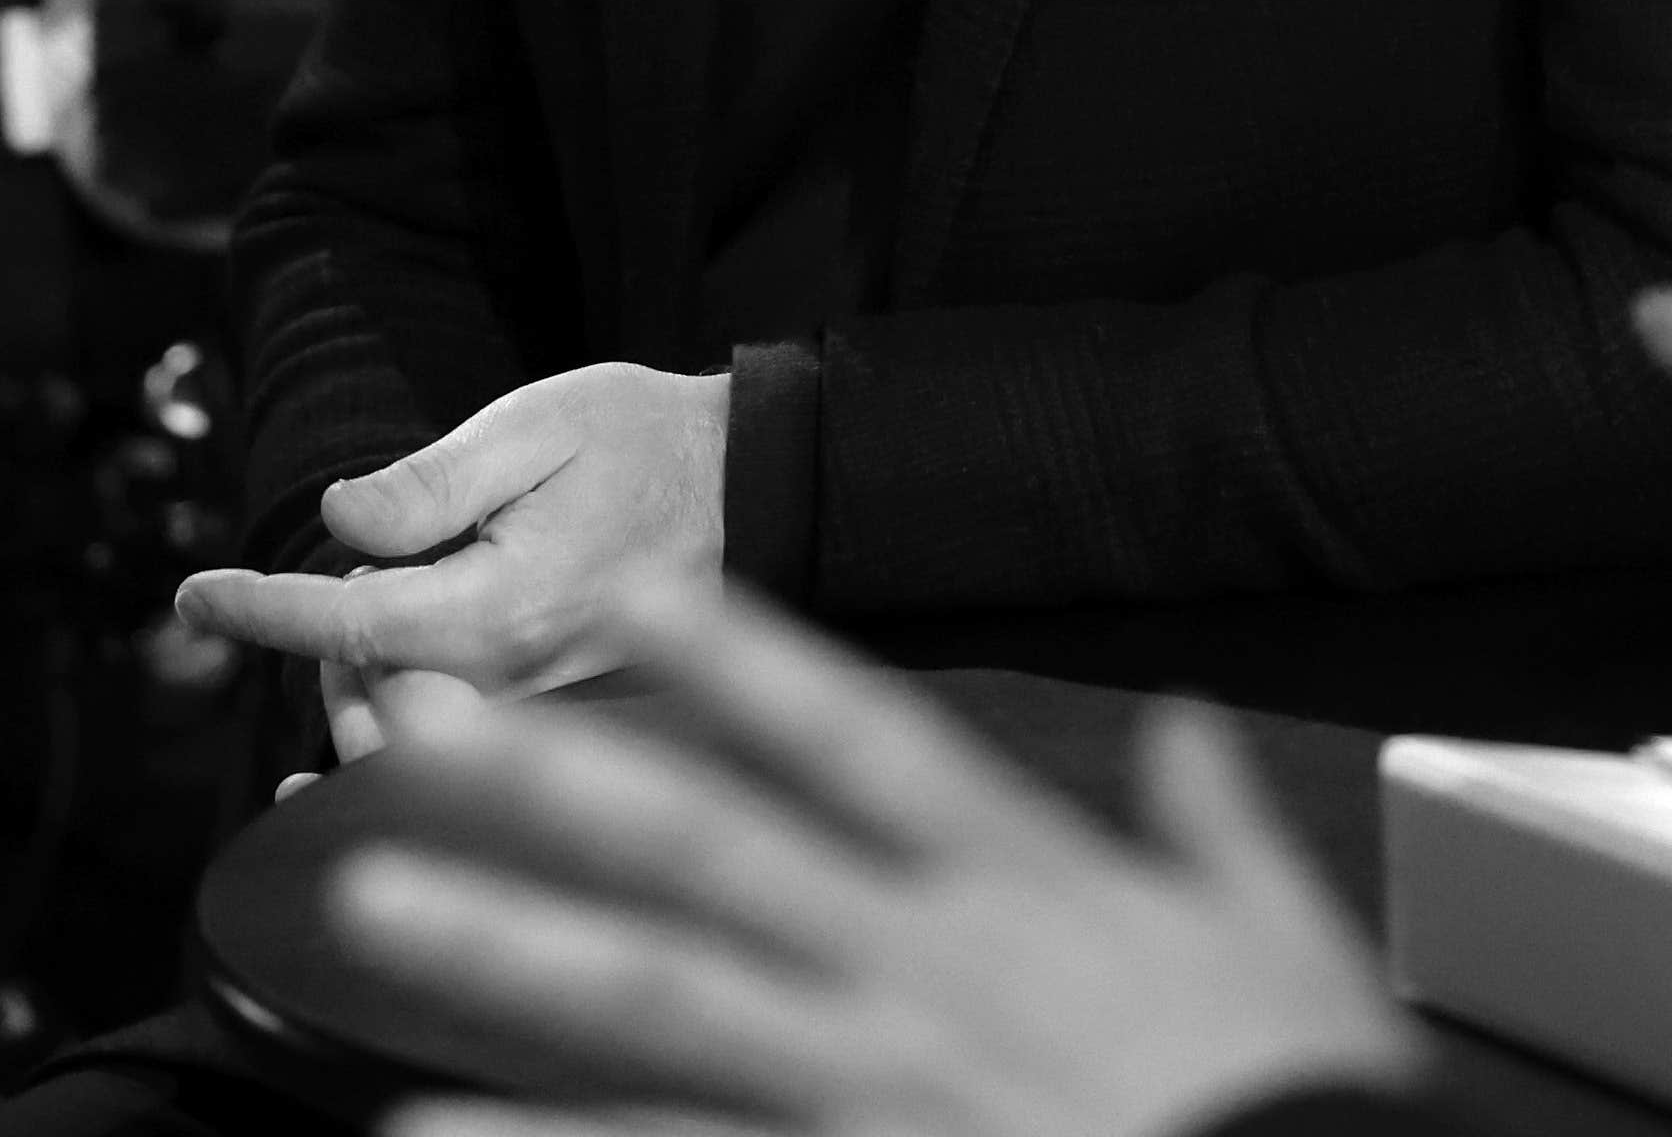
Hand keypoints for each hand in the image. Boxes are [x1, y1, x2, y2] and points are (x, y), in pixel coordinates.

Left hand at [176, 362, 730, 721]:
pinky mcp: (569, 729)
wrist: (759, 485)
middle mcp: (523, 686)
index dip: (260, 610)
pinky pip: (462, 768)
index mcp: (506, 607)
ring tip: (353, 642)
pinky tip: (353, 757)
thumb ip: (432, 480)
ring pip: (407, 750)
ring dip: (355, 702)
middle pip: (367, 703)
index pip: (349, 627)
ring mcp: (549, 720)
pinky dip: (394, 759)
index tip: (192, 598)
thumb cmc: (648, 441)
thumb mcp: (538, 424)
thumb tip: (339, 524)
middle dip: (320, 652)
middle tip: (319, 585)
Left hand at [327, 579, 1423, 1136]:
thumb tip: (1186, 724)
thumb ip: (1211, 824)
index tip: (637, 588)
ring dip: (507, 945)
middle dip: (560, 784)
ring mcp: (876, 1079)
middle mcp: (925, 966)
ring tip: (370, 907)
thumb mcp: (1282, 942)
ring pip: (660, 998)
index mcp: (1024, 887)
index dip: (748, 660)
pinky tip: (427, 1133)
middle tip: (420, 729)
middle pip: (714, 851)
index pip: (862, 740)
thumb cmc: (1301, 1095)